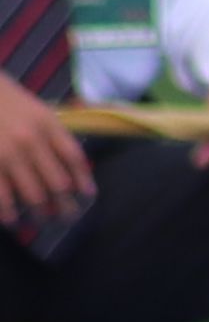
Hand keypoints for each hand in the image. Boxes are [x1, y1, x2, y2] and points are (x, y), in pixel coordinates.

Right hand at [0, 72, 94, 227]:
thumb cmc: (6, 100)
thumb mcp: (36, 107)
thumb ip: (57, 131)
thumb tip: (78, 163)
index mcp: (47, 123)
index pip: (74, 159)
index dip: (84, 181)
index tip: (87, 196)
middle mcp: (31, 139)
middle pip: (59, 184)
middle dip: (66, 206)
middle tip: (67, 217)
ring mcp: (8, 152)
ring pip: (34, 195)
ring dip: (41, 214)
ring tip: (42, 221)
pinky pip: (3, 194)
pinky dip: (8, 212)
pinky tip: (12, 220)